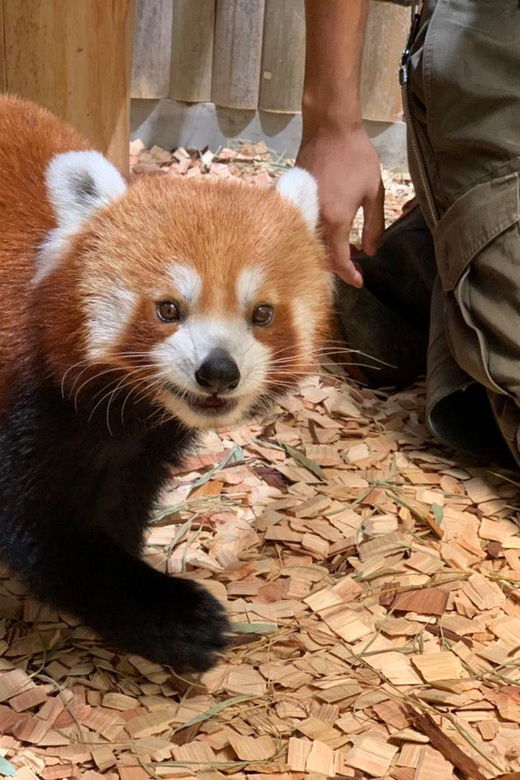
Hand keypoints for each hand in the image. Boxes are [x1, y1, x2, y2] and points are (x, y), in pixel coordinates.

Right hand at [296, 126, 384, 286]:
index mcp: (335, 220)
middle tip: (356, 265)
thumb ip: (374, 226)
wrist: (329, 128)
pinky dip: (316, 237)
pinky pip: (303, 229)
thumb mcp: (374, 192)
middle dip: (339, 266)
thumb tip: (370, 251)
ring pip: (311, 244)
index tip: (360, 281)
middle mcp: (314, 219)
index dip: (350, 275)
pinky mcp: (294, 200)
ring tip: (346, 249)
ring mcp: (301, 209)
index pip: (339, 260)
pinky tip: (330, 233)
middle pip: (321, 257)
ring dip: (327, 253)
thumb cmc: (356, 157)